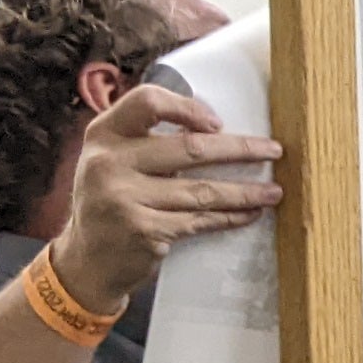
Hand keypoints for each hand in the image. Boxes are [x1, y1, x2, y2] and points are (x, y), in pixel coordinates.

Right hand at [53, 85, 283, 310]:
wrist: (87, 260)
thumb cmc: (111, 201)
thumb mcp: (112, 160)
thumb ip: (145, 139)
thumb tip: (213, 127)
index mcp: (103, 134)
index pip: (147, 102)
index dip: (187, 108)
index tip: (218, 123)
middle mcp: (110, 163)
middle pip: (190, 148)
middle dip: (240, 149)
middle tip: (274, 150)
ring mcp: (126, 199)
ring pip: (202, 191)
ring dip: (245, 191)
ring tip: (274, 191)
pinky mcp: (145, 231)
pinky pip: (200, 220)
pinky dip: (230, 217)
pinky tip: (251, 213)